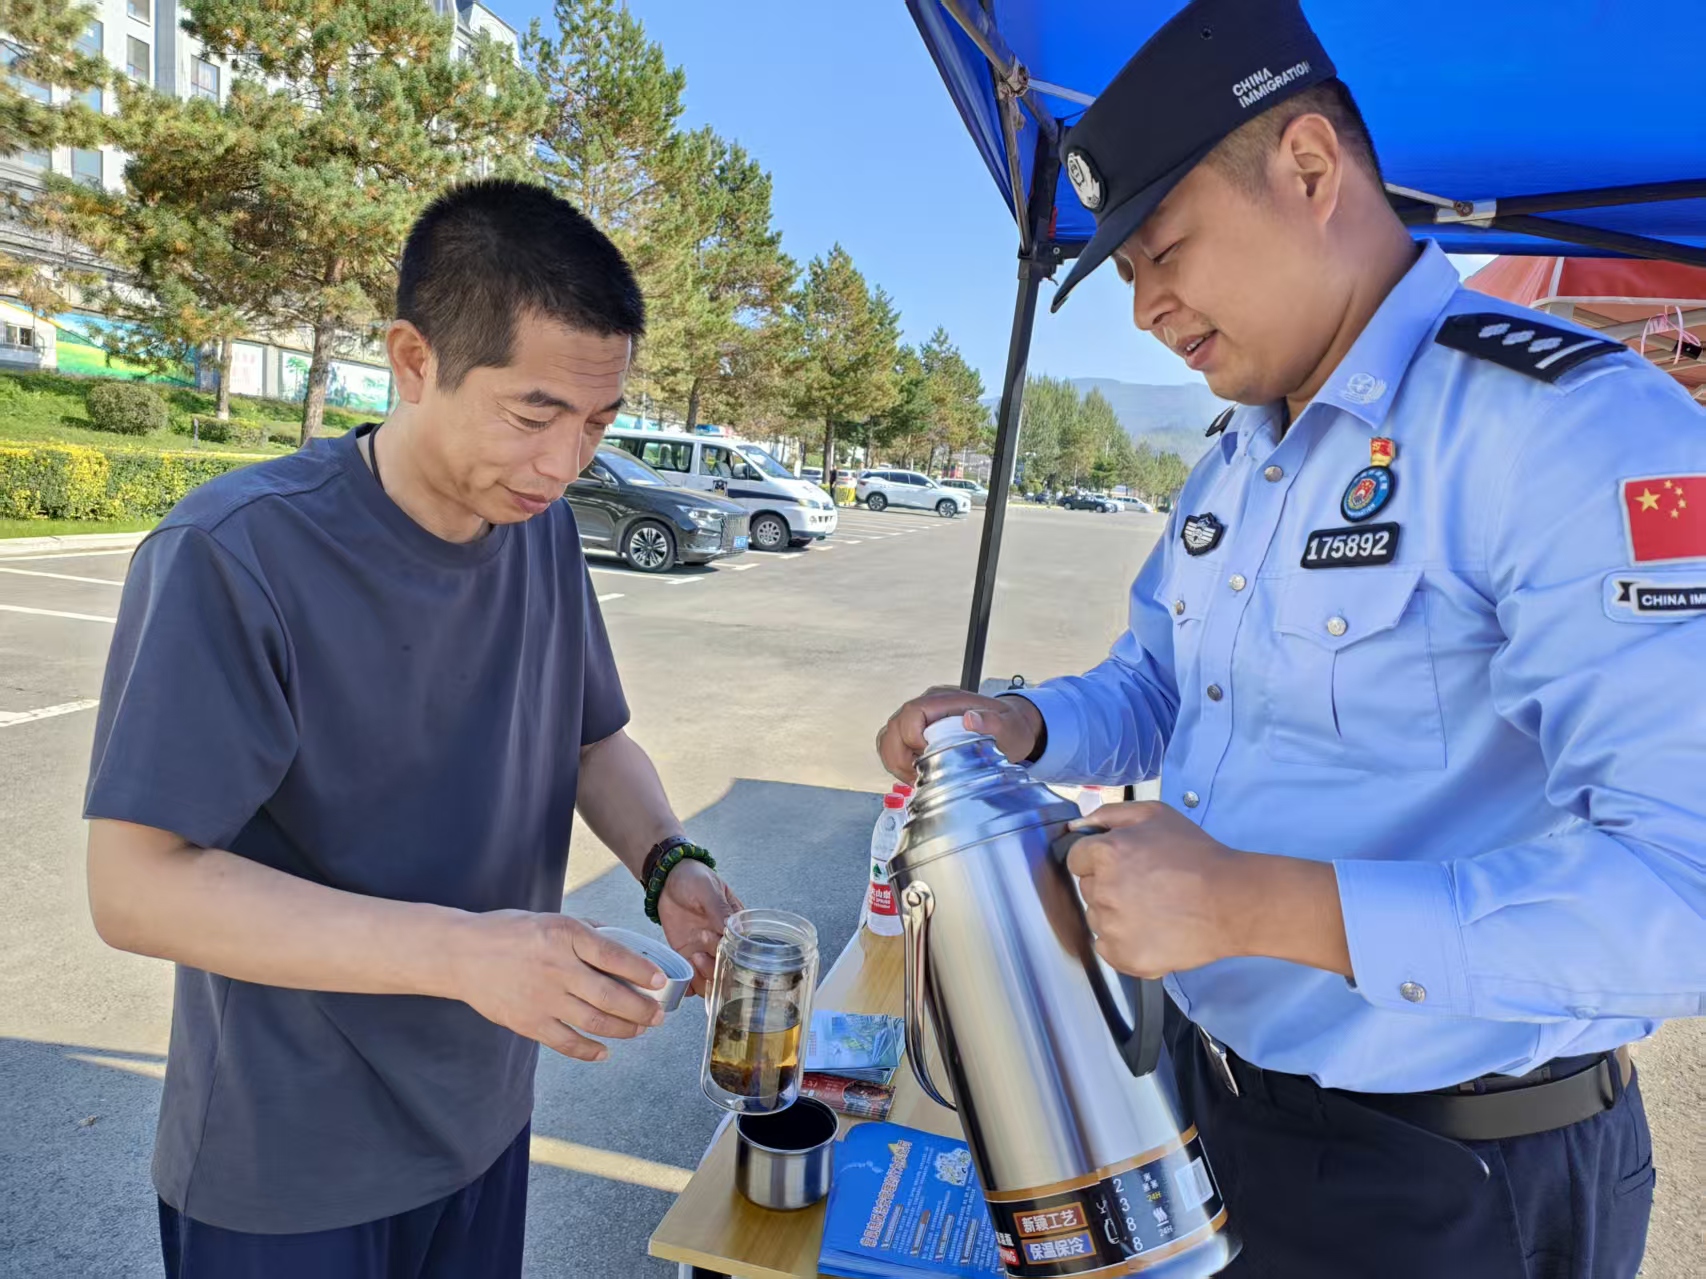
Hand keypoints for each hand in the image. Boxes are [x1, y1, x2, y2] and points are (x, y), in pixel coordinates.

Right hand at [451, 910, 666, 1060]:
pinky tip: (605, 1051)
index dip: (642, 971)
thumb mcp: (551, 919)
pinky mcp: (528, 1022)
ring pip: (594, 1022)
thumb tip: (621, 945)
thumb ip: (586, 933)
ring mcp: (542, 998)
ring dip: (624, 1029)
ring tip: (641, 1029)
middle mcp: (556, 968)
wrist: (461, 954)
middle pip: (610, 996)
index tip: (661, 982)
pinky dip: (589, 1050)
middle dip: (642, 1009)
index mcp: (564, 936)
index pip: (614, 956)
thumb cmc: (508, 933)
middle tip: (658, 1015)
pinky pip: (566, 1042)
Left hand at [658, 859, 743, 995]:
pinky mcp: (686, 954)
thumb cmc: (693, 878)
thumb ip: (719, 909)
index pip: (743, 950)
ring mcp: (704, 950)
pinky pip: (690, 977)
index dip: (732, 955)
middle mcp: (722, 942)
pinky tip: (682, 975)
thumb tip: (731, 929)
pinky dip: (687, 983)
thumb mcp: (708, 889)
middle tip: (700, 950)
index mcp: (735, 926)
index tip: (719, 947)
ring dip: (703, 977)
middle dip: (715, 967)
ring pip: (710, 979)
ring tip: (692, 958)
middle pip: (728, 969)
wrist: (667, 878)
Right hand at [875, 685, 1043, 781]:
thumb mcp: (1009, 727)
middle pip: (893, 727)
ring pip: (888, 737)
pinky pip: (892, 746)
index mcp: (945, 699)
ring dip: (895, 761)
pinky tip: (913, 775)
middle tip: (917, 776)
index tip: (928, 758)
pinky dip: (896, 763)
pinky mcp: (917, 733)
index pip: (911, 713)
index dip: (912, 738)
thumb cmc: (1009, 728)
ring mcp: (919, 719)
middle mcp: (927, 706)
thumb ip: (992, 722)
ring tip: (915, 778)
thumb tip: (970, 719)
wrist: (1010, 730)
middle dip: (899, 756)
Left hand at [1065, 802, 1351, 978]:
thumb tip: (1076, 826)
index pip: (1077, 859)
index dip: (1100, 860)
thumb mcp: (1155, 815)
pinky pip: (1108, 948)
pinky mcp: (1124, 957)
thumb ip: (1109, 814)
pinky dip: (1124, 943)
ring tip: (1154, 910)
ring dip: (1117, 915)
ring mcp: (1111, 928)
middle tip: (1146, 886)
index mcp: (1105, 853)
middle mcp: (1102, 891)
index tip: (1124, 865)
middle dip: (1109, 886)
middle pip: (1088, 889)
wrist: (1231, 902)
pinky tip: (1151, 932)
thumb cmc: (1197, 856)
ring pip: (1098, 919)